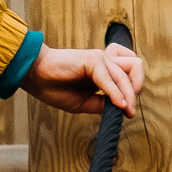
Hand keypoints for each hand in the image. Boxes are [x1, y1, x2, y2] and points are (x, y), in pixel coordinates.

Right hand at [23, 42, 144, 115]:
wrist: (34, 77)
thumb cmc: (54, 87)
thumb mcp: (83, 103)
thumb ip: (102, 103)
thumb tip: (123, 108)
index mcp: (104, 70)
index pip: (130, 75)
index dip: (132, 93)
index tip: (127, 113)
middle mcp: (105, 61)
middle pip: (136, 68)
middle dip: (136, 89)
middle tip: (128, 109)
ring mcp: (100, 58)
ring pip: (129, 71)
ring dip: (130, 92)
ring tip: (125, 108)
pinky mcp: (93, 59)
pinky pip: (110, 79)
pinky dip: (116, 93)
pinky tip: (118, 106)